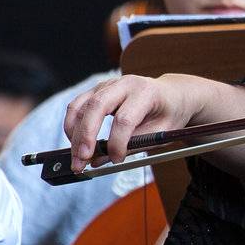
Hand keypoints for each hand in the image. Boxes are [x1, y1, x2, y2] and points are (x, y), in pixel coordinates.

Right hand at [63, 74, 213, 170]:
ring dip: (74, 133)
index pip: (125, 119)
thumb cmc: (168, 114)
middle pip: (96, 107)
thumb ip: (134, 145)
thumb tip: (101, 160)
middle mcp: (123, 84)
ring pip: (81, 106)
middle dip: (86, 136)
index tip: (117, 160)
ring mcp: (107, 85)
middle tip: (82, 160)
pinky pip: (77, 106)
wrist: (171, 94)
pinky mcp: (96, 90)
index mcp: (146, 93)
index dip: (117, 142)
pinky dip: (72, 125)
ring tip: (76, 157)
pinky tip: (76, 143)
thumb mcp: (162, 132)